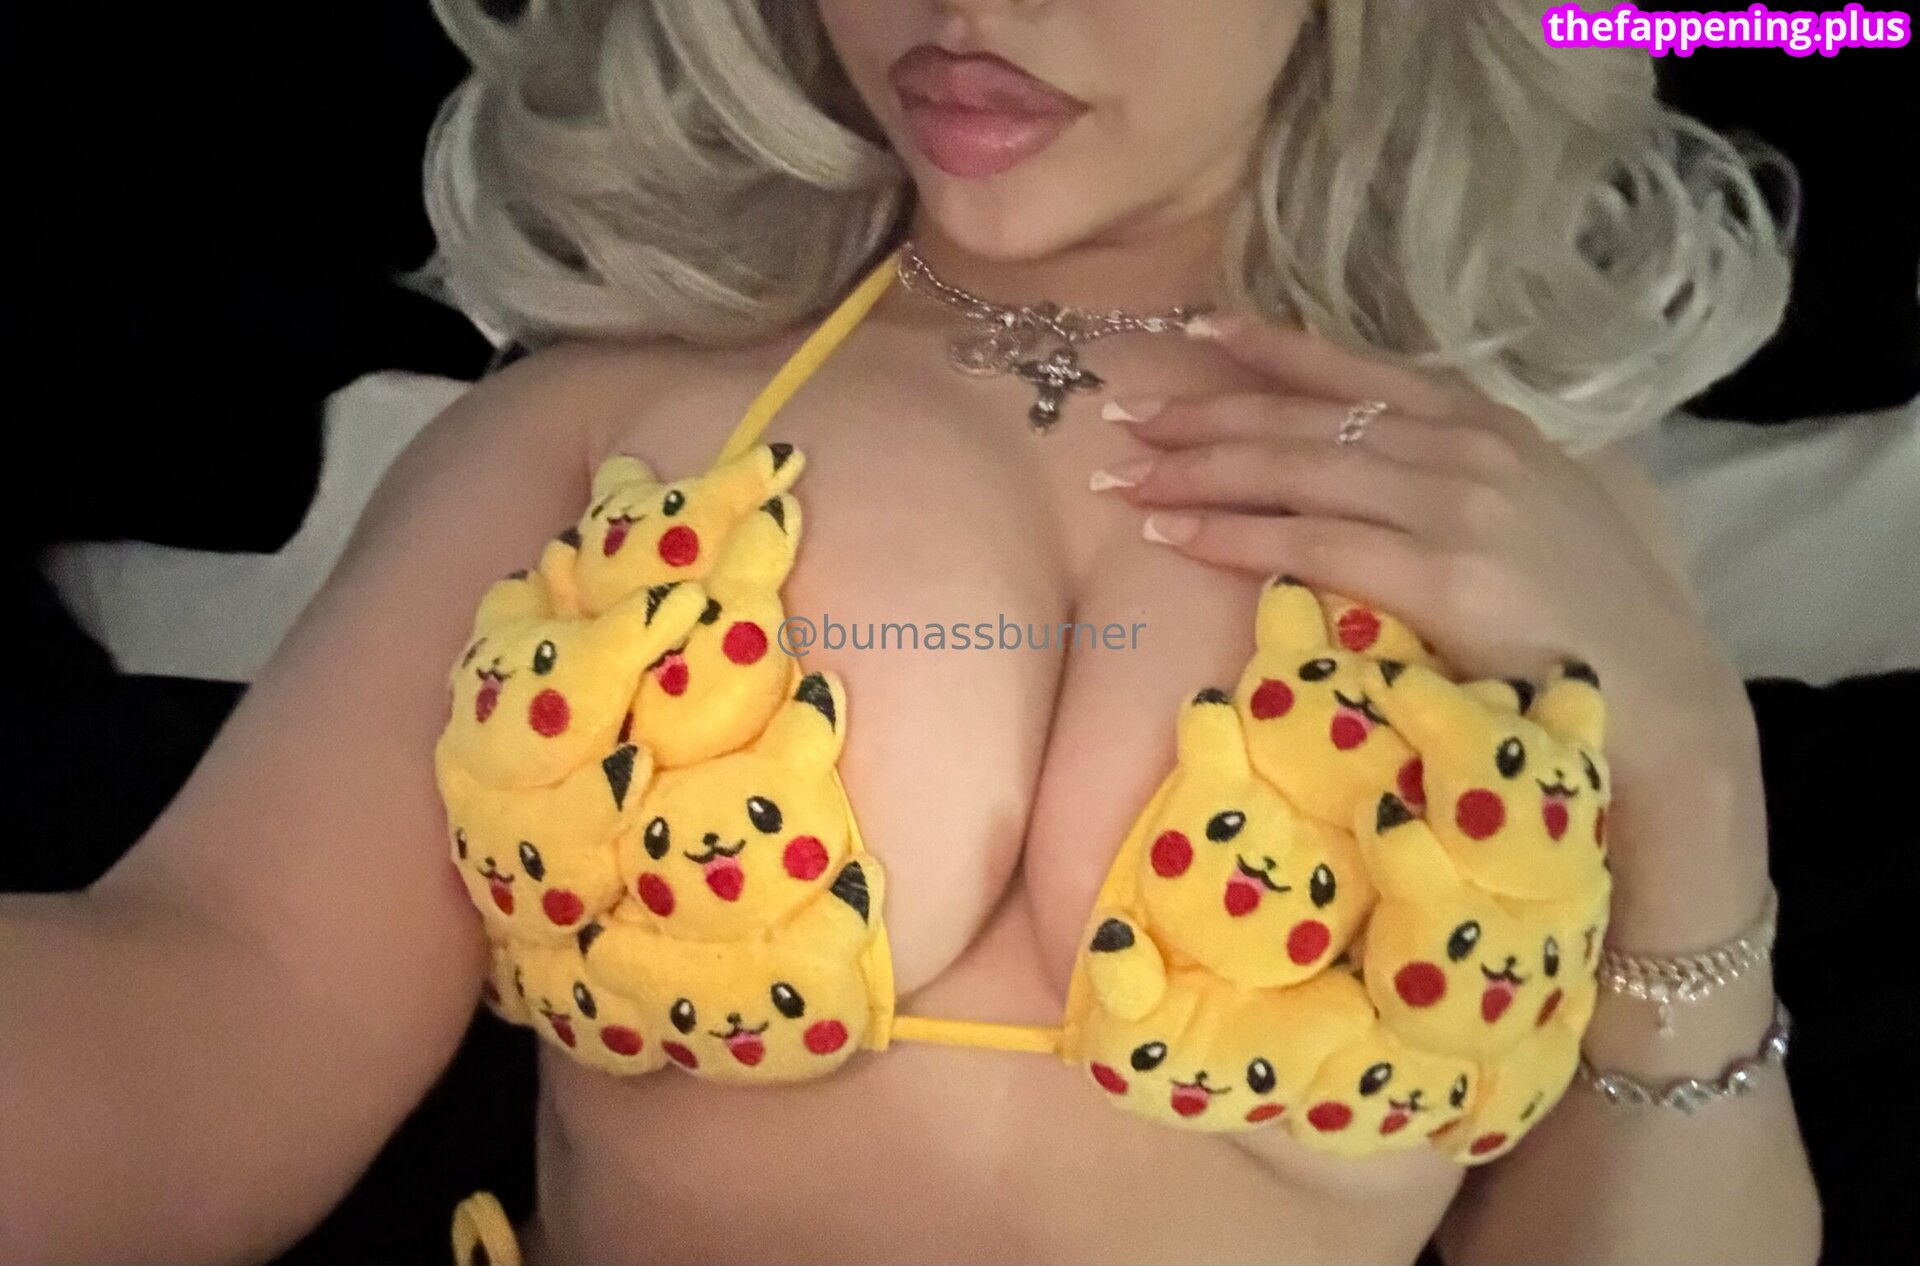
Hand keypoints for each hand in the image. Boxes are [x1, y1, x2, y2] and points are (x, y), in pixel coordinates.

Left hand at [1093, 316, 1767, 942]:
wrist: (1658, 690)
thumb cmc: (1590, 612)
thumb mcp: (1532, 510)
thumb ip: (1458, 472)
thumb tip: (1373, 462)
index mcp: (1485, 423)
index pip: (1356, 371)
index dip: (1271, 348)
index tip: (1196, 331)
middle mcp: (1462, 448)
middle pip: (1303, 419)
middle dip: (1203, 414)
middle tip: (1123, 413)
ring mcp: (1451, 506)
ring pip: (1292, 471)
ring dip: (1196, 472)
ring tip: (1124, 475)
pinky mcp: (1436, 575)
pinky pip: (1308, 542)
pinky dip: (1233, 533)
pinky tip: (1175, 532)